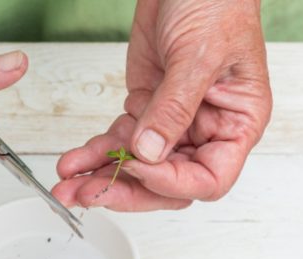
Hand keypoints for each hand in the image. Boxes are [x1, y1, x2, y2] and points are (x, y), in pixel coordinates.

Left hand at [52, 0, 271, 210]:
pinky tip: (73, 162)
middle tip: (89, 195)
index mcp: (235, 125)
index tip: (139, 170)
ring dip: (99, 177)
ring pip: (136, 166)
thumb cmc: (215, 5)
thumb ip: (174, 108)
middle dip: (125, 191)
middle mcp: (204, 131)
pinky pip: (118, 141)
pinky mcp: (143, 110)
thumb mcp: (198, 56)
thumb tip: (148, 153)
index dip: (171, 183)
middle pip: (165, 181)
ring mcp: (170, 122)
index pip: (207, 178)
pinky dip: (94, 153)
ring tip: (67, 187)